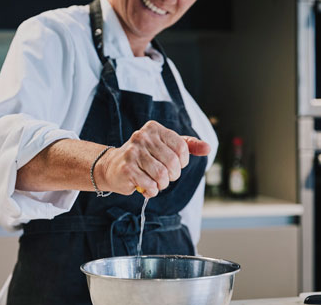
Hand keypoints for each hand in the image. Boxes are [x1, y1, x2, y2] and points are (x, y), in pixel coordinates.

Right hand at [95, 120, 209, 198]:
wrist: (112, 167)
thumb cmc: (143, 157)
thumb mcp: (165, 147)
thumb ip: (187, 145)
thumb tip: (208, 148)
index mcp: (154, 129)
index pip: (181, 147)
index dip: (181, 162)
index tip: (173, 165)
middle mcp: (142, 137)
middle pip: (172, 163)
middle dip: (172, 176)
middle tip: (164, 177)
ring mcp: (133, 152)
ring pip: (162, 175)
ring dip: (162, 184)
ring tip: (156, 183)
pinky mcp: (127, 169)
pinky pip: (150, 185)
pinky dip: (152, 190)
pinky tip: (146, 187)